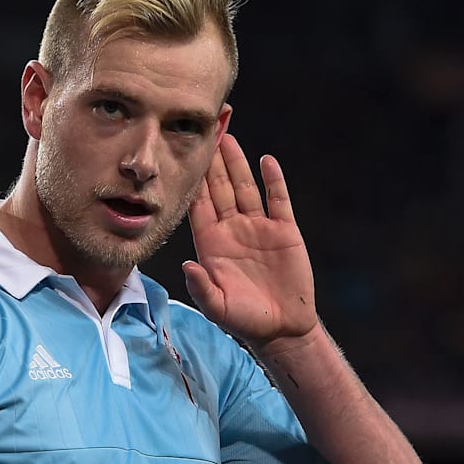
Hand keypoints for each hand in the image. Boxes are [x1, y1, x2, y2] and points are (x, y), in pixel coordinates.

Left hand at [182, 134, 317, 347]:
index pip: (197, 205)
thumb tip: (187, 264)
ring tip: (228, 137)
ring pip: (244, 189)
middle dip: (211, 162)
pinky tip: (267, 161)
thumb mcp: (216, 307)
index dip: (190, 182)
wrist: (281, 328)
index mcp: (210, 243)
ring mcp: (258, 228)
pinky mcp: (284, 231)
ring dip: (236, 164)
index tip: (179, 157)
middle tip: (203, 134)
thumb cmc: (243, 319)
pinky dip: (273, 181)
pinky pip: (278, 201)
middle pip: (218, 189)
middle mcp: (231, 229)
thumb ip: (201, 286)